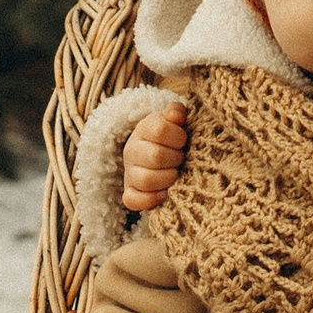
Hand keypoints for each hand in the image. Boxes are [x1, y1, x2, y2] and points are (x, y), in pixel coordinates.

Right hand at [121, 97, 189, 211]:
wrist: (154, 153)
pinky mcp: (129, 192)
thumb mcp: (173, 120)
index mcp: (144, 129)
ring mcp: (129, 172)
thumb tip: (176, 116)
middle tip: (181, 159)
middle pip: (156, 156)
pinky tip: (164, 194)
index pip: (160, 130)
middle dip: (176, 159)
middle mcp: (132, 150)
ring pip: (146, 180)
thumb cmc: (170, 137)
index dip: (178, 137)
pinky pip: (132, 200)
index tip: (183, 141)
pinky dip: (149, 200)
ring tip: (175, 174)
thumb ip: (176, 112)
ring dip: (167, 179)